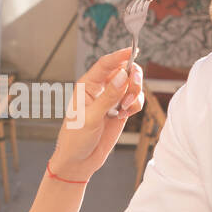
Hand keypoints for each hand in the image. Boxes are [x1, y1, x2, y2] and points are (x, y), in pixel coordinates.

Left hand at [49, 47, 143, 180]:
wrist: (79, 161)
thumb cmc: (75, 139)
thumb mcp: (90, 117)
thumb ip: (108, 96)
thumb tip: (122, 76)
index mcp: (87, 85)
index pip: (105, 64)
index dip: (120, 55)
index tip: (133, 50)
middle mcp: (100, 89)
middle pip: (124, 71)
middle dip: (132, 77)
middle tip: (134, 86)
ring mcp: (112, 99)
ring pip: (132, 85)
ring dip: (134, 94)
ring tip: (124, 108)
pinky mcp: (120, 110)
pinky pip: (135, 100)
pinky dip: (135, 105)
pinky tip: (124, 115)